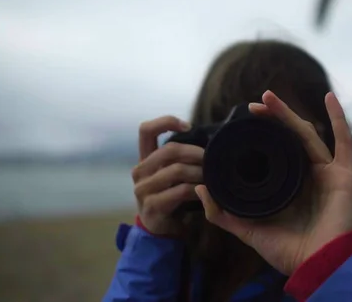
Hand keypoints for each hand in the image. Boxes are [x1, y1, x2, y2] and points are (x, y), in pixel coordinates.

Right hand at [132, 116, 203, 235]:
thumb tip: (208, 141)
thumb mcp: (170, 174)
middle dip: (195, 153)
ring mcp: (143, 189)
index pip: (146, 130)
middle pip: (169, 150)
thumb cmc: (170, 196)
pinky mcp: (152, 205)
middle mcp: (139, 171)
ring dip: (199, 173)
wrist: (161, 229)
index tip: (188, 126)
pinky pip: (180, 191)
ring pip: (177, 171)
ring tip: (211, 177)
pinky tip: (205, 192)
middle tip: (211, 160)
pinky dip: (197, 190)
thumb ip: (179, 158)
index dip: (166, 122)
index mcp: (144, 159)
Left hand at [195, 90, 351, 274]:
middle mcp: (307, 176)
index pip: (275, 153)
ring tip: (270, 98)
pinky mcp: (344, 175)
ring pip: (309, 135)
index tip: (244, 120)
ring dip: (290, 115)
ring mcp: (327, 173)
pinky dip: (339, 120)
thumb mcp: (248, 229)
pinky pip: (345, 143)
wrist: (317, 267)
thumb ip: (223, 214)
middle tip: (255, 105)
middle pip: (290, 139)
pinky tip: (330, 99)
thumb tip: (200, 189)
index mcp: (288, 187)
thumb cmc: (288, 253)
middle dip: (273, 119)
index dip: (262, 135)